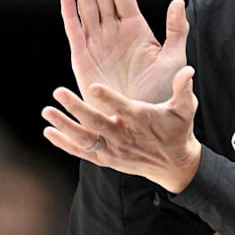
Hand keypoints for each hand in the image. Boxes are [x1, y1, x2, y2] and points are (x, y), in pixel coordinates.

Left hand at [42, 66, 202, 193]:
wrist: (174, 165)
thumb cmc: (178, 130)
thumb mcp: (185, 108)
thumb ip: (183, 88)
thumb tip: (188, 70)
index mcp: (142, 120)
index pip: (123, 108)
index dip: (108, 99)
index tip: (93, 86)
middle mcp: (125, 136)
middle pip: (97, 123)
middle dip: (76, 108)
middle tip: (58, 91)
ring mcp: (114, 150)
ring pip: (85, 139)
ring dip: (64, 126)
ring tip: (47, 111)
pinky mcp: (107, 160)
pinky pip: (82, 153)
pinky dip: (65, 144)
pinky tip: (49, 132)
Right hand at [62, 0, 187, 105]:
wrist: (142, 121)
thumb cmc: (160, 92)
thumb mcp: (174, 58)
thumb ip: (176, 29)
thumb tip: (178, 0)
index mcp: (136, 29)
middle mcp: (115, 32)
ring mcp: (98, 44)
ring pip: (87, 8)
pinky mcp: (83, 60)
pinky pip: (76, 33)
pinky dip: (71, 16)